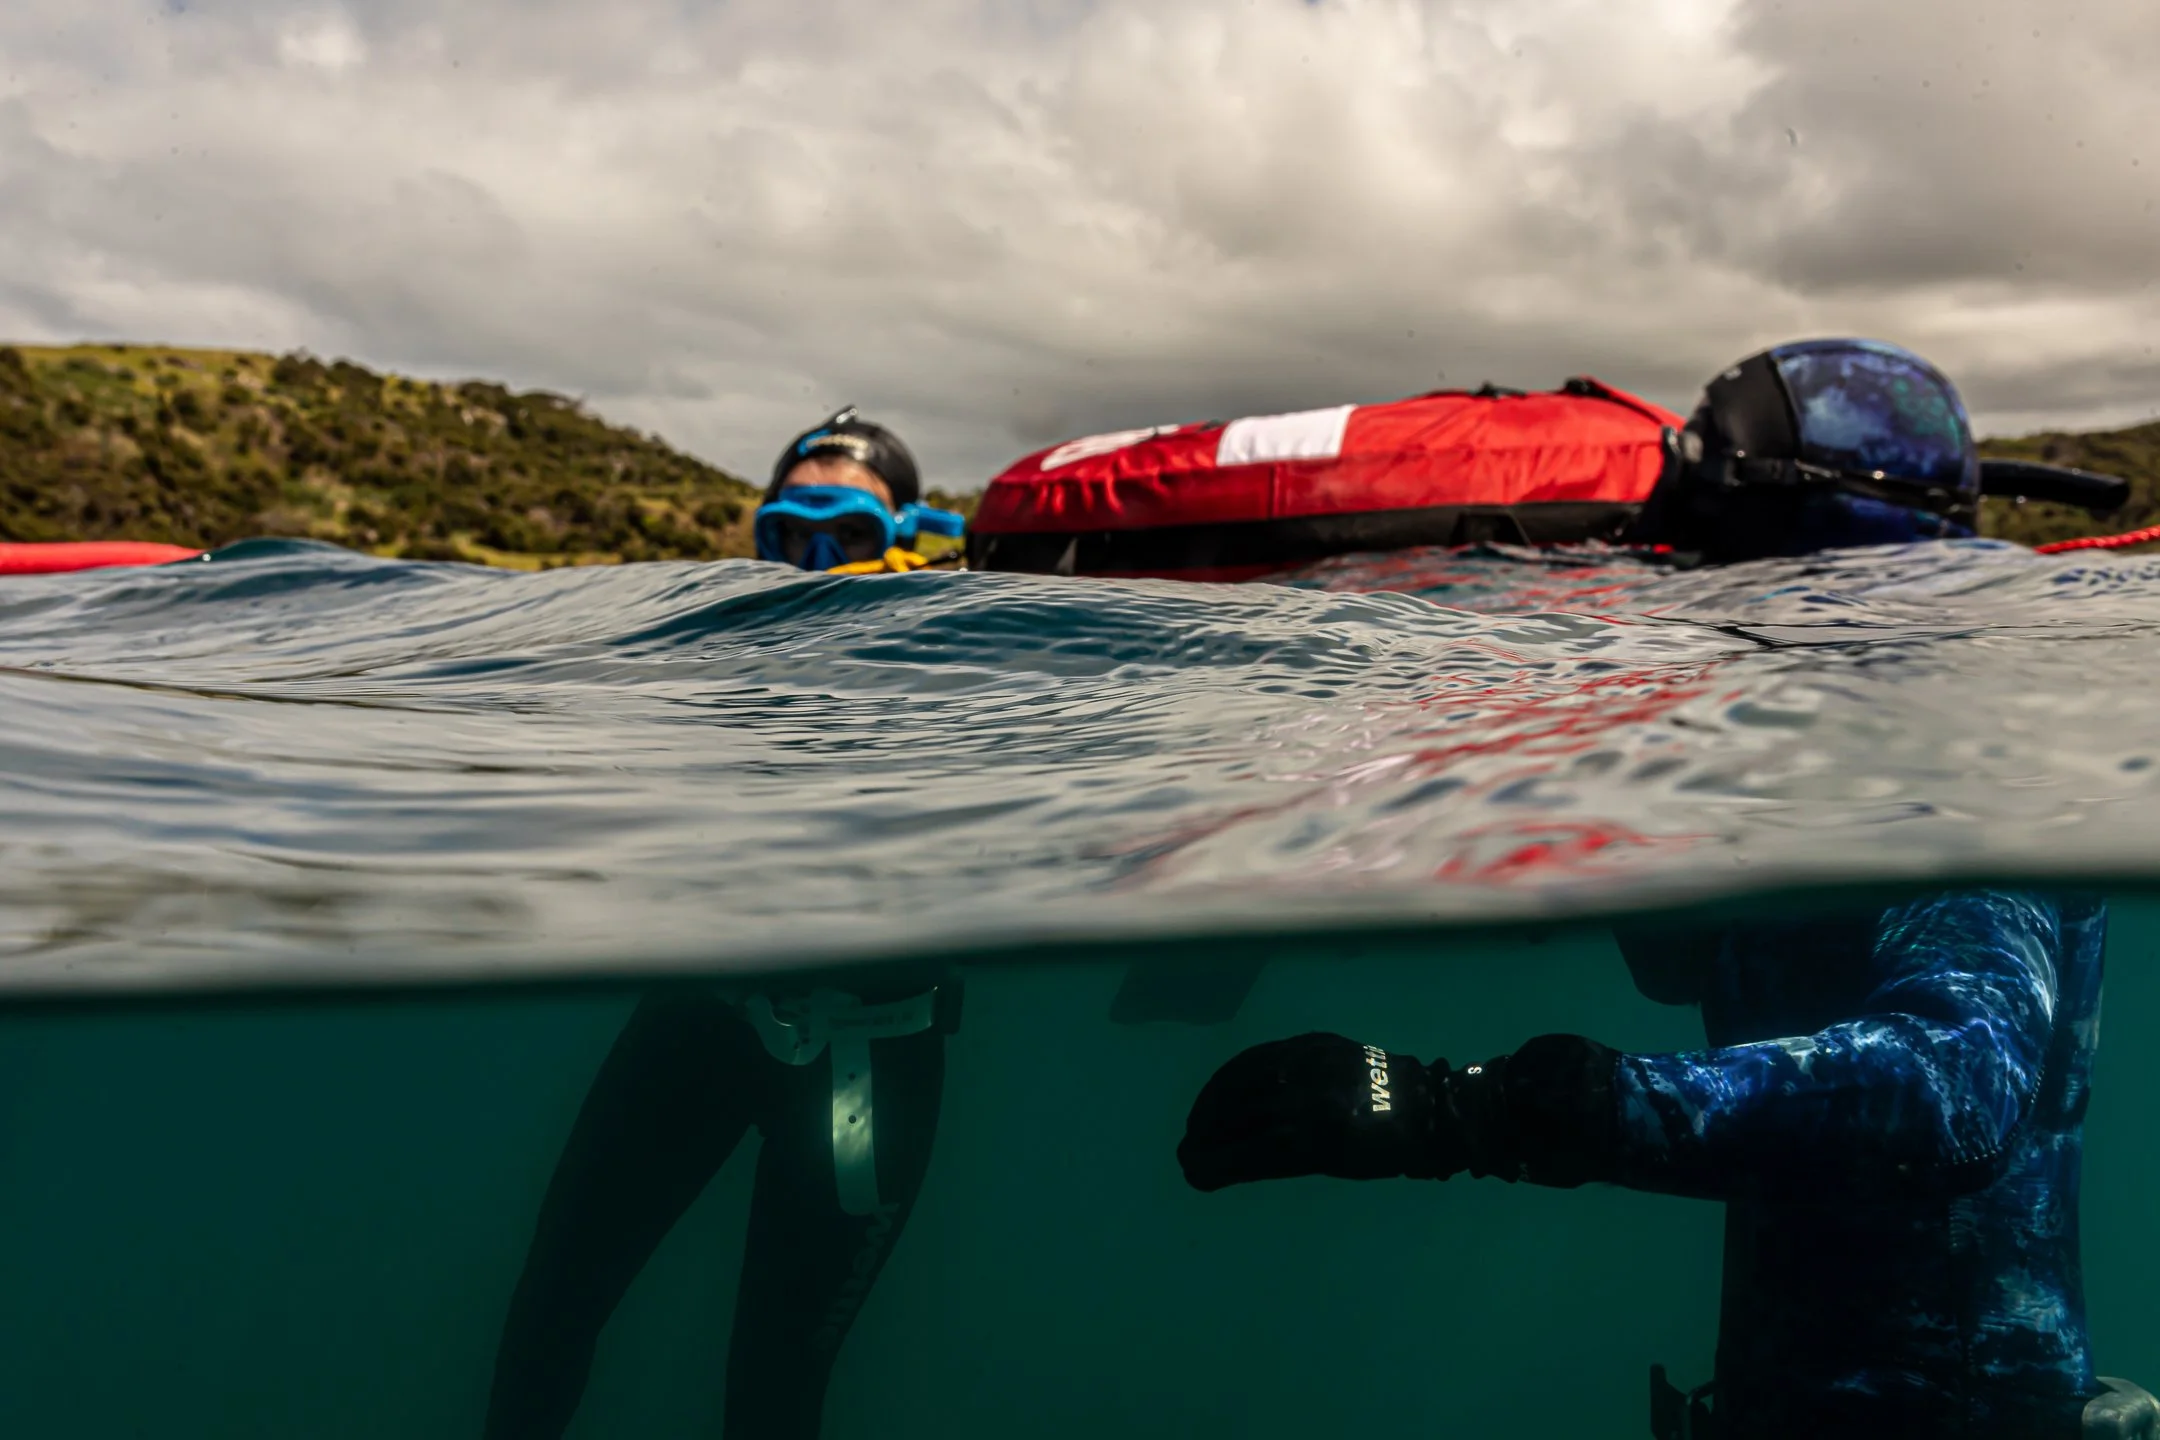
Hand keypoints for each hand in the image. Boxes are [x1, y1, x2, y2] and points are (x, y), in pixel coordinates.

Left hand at [1176, 1031, 1621, 1193]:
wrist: (1440, 1117)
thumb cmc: (1393, 1099)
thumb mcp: (1344, 1066)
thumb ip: (1304, 1074)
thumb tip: (1254, 1103)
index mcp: (1311, 1047)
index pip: (1247, 1065)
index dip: (1216, 1090)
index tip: (1200, 1113)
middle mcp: (1305, 1068)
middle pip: (1236, 1093)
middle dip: (1204, 1119)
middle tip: (1188, 1142)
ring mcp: (1310, 1103)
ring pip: (1239, 1127)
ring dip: (1206, 1147)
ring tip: (1190, 1164)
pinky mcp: (1316, 1140)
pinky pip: (1256, 1155)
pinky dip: (1223, 1166)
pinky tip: (1205, 1177)